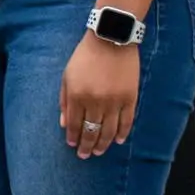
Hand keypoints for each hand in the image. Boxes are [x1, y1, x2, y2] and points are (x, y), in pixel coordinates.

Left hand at [61, 34, 139, 158]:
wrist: (111, 39)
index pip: (75, 124)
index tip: (73, 146)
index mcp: (77, 95)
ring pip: (109, 131)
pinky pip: (127, 122)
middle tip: (85, 155)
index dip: (74, 137)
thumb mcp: (67, 76)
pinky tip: (118, 141)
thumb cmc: (85, 56)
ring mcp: (114, 101)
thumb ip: (64, 100)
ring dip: (103, 144)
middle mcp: (95, 101)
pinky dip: (122, 134)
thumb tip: (64, 124)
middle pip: (91, 131)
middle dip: (87, 146)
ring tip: (99, 151)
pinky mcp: (130, 98)